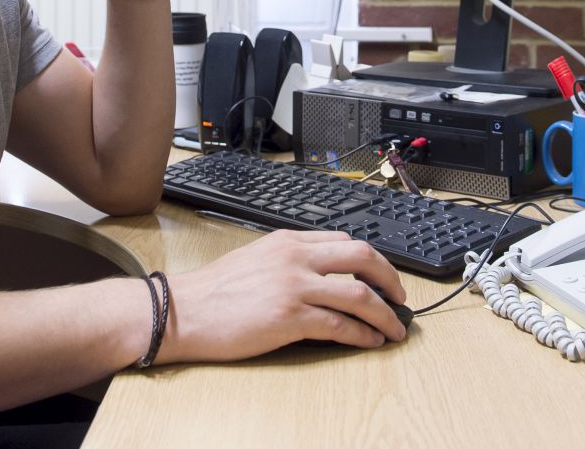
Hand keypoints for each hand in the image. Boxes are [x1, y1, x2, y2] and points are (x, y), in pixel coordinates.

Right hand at [156, 231, 408, 362]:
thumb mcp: (255, 259)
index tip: (381, 276)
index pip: (343, 242)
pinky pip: (340, 326)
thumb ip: (288, 260)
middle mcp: (296, 257)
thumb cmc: (212, 291)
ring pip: (359, 294)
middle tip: (401, 297)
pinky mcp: (290, 318)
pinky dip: (362, 335)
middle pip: (362, 258)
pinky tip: (370, 342)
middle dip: (390, 278)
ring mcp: (295, 287)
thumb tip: (318, 275)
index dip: (370, 260)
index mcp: (288, 241)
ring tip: (395, 328)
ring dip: (385, 314)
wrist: (183, 310)